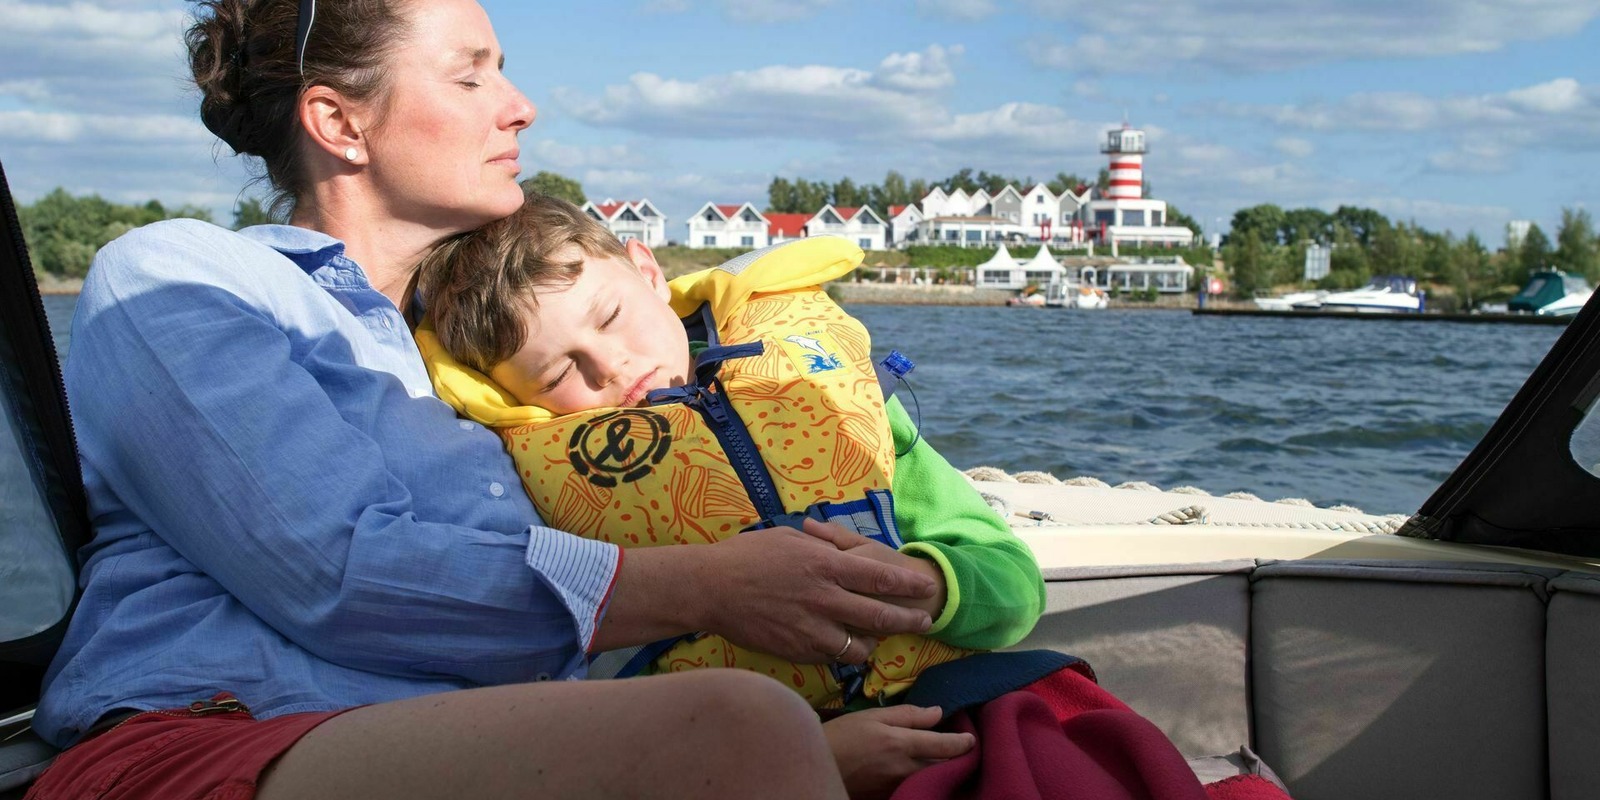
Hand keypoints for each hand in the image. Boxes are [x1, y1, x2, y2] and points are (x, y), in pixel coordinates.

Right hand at [690, 526, 937, 663]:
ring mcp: (810, 629)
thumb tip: (843, 551)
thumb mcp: (790, 540)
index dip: (907, 585)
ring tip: (878, 639)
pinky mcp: (796, 650)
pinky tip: (843, 647)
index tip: (926, 587)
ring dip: (874, 643)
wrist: (710, 589)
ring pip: (859, 646)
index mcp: (825, 566)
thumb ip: (823, 548)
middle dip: (907, 620)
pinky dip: (842, 653)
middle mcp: (824, 599)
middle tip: (924, 621)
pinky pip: (831, 657)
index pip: (879, 578)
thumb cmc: (747, 556)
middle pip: (879, 616)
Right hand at [823, 705, 973, 799]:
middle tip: (962, 747)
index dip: (963, 742)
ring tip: (942, 757)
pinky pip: (913, 786)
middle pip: (941, 765)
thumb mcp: (872, 716)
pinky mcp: (888, 797)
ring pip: (929, 777)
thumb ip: (907, 715)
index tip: (972, 739)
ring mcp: (897, 787)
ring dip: (939, 768)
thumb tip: (938, 712)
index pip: (944, 746)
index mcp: (901, 744)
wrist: (814, 766)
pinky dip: (921, 778)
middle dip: (954, 757)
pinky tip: (919, 770)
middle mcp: (904, 769)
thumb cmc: (842, 735)